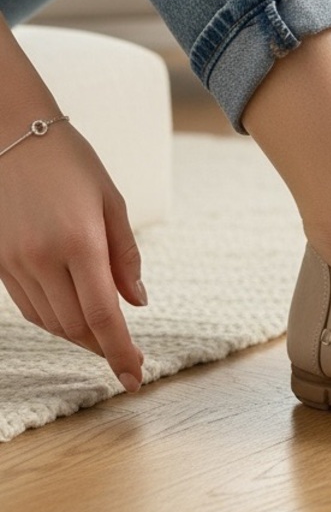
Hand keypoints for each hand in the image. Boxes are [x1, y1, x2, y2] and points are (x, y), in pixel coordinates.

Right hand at [0, 120, 145, 390]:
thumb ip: (125, 256)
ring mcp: (15, 262)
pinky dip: (53, 321)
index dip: (120, 351)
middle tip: (128, 357)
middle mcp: (43, 258)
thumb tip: (137, 303)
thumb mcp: (112, 203)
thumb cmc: (72, 164)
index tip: (135, 376)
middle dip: (103, 346)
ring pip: (50, 322)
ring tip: (105, 340)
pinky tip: (72, 320)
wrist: (13, 135)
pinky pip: (29, 307)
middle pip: (76, 325)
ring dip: (79, 337)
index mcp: (79, 242)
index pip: (103, 315)